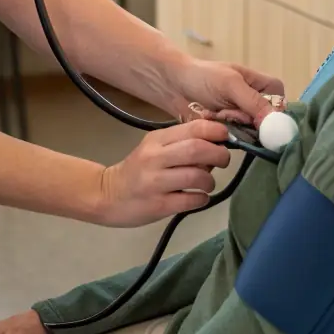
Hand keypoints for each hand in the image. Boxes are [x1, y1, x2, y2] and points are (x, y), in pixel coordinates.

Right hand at [98, 119, 231, 226]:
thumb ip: (181, 142)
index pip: (194, 128)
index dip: (217, 131)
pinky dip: (202, 199)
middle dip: (219, 155)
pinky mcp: (159, 205)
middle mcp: (155, 158)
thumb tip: (217, 141)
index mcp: (156, 140)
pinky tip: (197, 198)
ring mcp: (156, 183)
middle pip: (198, 149)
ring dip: (210, 181)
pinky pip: (192, 201)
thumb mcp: (155, 148)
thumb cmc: (138, 170)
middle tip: (223, 161)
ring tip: (206, 183)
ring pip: (198, 176)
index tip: (225, 138)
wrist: (107, 195)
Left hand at [165, 57, 284, 126]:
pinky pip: (236, 139)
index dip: (271, 112)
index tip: (253, 113)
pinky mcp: (231, 131)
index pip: (280, 103)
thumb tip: (275, 122)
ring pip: (251, 132)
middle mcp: (257, 103)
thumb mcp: (230, 84)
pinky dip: (224, 132)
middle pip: (266, 123)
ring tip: (216, 113)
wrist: (174, 86)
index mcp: (263, 85)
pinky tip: (211, 120)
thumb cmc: (204, 77)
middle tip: (226, 111)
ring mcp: (244, 119)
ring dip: (233, 125)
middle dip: (245, 120)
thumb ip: (253, 100)